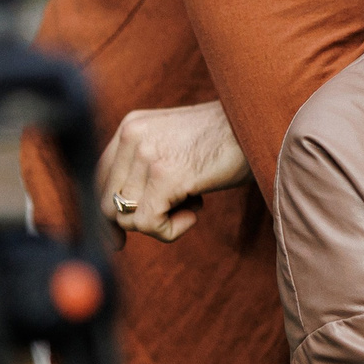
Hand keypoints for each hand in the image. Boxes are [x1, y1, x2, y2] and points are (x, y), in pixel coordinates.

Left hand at [99, 101, 251, 242]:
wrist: (262, 127)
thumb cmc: (227, 141)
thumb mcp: (176, 144)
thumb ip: (147, 166)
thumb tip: (121, 218)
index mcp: (133, 125)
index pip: (100, 178)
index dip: (107, 212)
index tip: (117, 239)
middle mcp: (133, 136)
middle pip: (107, 201)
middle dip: (135, 222)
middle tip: (169, 221)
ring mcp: (147, 155)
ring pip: (127, 217)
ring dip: (161, 222)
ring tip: (193, 204)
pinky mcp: (165, 177)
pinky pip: (149, 224)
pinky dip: (172, 230)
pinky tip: (197, 212)